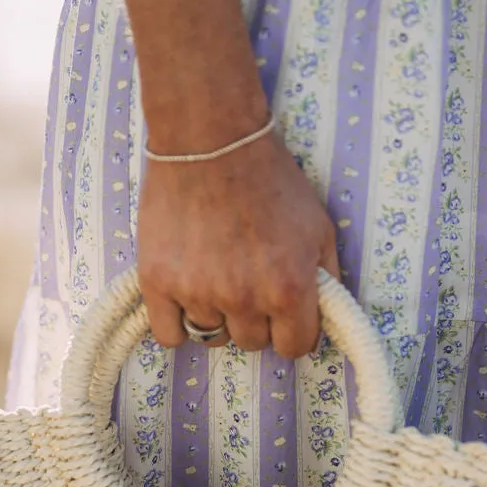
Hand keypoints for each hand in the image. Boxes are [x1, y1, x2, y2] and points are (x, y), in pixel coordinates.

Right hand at [137, 129, 341, 358]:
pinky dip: (178, 324)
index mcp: (289, 288)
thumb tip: (325, 318)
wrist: (210, 139)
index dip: (293, 331)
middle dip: (255, 319)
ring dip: (217, 316)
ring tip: (214, 276)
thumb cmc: (270, 179)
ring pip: (213, 338)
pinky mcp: (158, 283)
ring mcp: (197, 293)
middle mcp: (244, 299)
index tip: (284, 315)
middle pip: (253, 344)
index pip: (295, 348)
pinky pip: (170, 336)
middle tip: (247, 281)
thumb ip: (327, 279)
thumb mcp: (319, 227)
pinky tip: (186, 298)